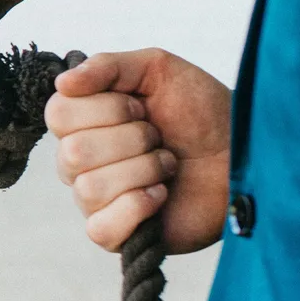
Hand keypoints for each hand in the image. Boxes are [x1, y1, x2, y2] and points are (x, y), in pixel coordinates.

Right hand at [45, 50, 231, 251]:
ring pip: (89, 188)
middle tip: (160, 137)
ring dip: (143, 170)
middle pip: (73, 153)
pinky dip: (137, 207)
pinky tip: (162, 195)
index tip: (142, 107)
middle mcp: (82, 162)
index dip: (106, 109)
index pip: (58, 114)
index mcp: (83, 122)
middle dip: (132, 140)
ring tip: (169, 166)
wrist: (241, 152)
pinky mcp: (116, 234)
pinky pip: (100, 228)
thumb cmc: (202, 111)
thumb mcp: (157, 69)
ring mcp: (96, 200)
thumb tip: (63, 82)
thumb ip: (107, 66)